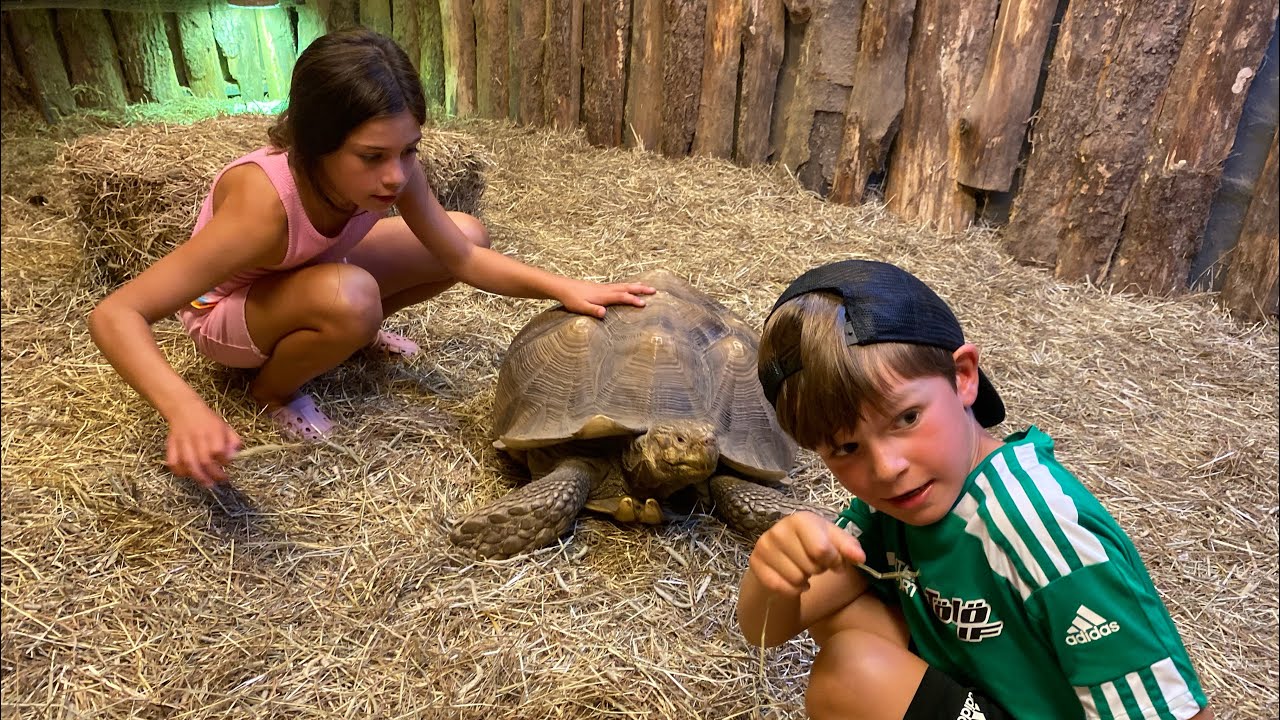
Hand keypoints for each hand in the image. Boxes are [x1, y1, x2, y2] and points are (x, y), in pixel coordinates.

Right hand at [164, 403, 241, 487]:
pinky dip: (180, 471)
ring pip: (188, 463)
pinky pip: (173, 462)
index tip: (227, 466)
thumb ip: (233, 441)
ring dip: (198, 476)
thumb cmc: (208, 421)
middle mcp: (197, 437)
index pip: (218, 450)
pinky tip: (188, 475)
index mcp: (212, 431)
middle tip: (219, 481)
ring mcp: (182, 442)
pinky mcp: (171, 446)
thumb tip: (235, 456)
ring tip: (206, 483)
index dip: (223, 461)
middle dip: (213, 474)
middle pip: (204, 460)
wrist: (184, 409)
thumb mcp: (225, 427)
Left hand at [557, 279, 656, 317]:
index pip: (622, 297)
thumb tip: (604, 313)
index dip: (633, 300)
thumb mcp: (580, 307)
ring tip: (647, 286)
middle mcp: (606, 290)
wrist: (563, 287)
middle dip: (641, 289)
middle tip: (654, 290)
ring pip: (624, 285)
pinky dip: (628, 285)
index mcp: (604, 296)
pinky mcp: (602, 288)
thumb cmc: (571, 299)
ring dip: (636, 286)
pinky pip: (619, 285)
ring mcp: (605, 287)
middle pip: (627, 288)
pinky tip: (629, 287)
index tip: (644, 304)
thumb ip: (592, 310)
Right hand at [748, 511, 865, 596]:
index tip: (833, 561)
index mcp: (801, 519)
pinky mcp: (755, 563)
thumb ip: (850, 547)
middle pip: (810, 566)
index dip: (833, 561)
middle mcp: (779, 529)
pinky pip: (781, 588)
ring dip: (804, 580)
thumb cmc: (812, 544)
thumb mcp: (834, 541)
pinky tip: (792, 581)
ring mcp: (765, 546)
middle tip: (814, 565)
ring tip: (802, 570)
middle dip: (818, 570)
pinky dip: (791, 590)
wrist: (782, 553)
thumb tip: (860, 558)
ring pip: (795, 579)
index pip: (822, 550)